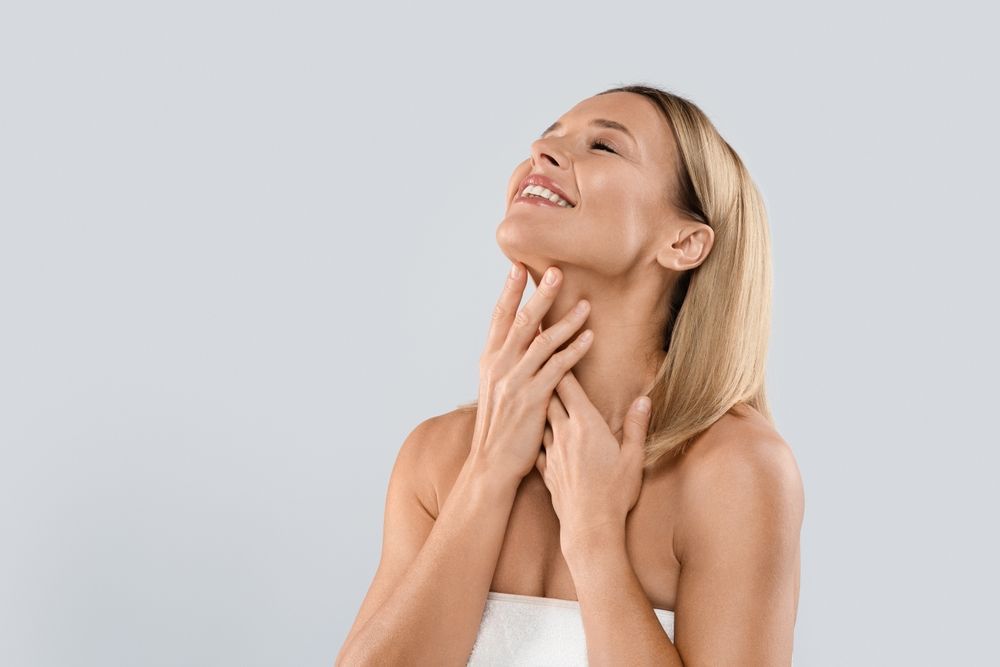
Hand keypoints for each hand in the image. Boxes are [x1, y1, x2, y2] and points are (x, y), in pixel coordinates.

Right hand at [469, 262, 594, 482]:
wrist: (491, 464)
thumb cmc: (498, 428)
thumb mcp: (495, 390)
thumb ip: (507, 364)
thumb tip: (522, 343)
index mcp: (489, 361)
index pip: (499, 317)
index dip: (509, 291)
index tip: (518, 267)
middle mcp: (499, 365)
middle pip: (523, 321)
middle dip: (541, 294)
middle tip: (557, 271)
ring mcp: (515, 381)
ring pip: (543, 340)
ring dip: (567, 320)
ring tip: (586, 304)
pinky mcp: (533, 398)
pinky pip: (558, 367)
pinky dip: (575, 350)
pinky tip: (589, 337)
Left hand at [534, 369, 652, 557]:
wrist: (589, 528)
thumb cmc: (615, 493)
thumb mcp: (633, 458)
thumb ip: (636, 426)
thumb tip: (643, 400)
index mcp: (586, 425)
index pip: (568, 384)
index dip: (560, 361)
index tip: (553, 342)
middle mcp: (564, 432)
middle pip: (548, 394)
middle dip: (543, 372)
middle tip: (535, 352)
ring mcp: (551, 450)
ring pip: (538, 416)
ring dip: (536, 400)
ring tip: (530, 384)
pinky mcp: (544, 469)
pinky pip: (536, 442)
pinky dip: (533, 430)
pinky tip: (530, 426)